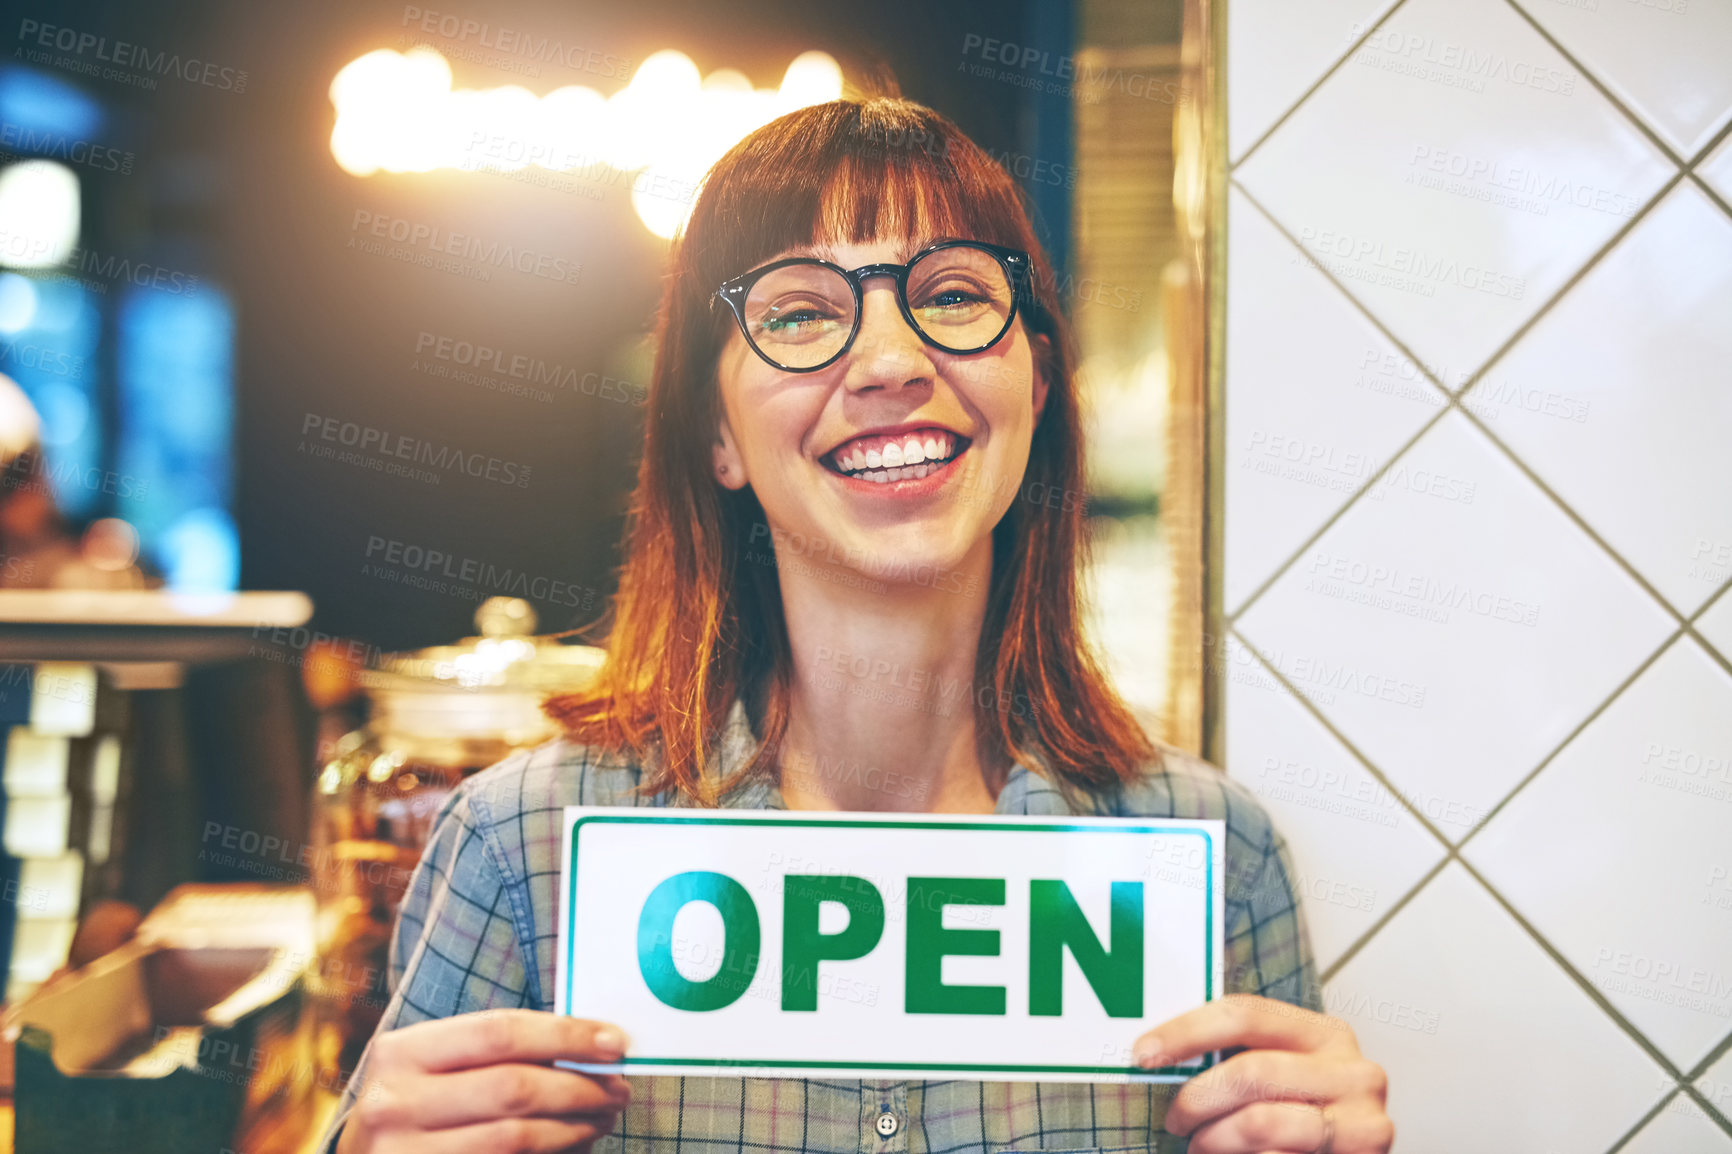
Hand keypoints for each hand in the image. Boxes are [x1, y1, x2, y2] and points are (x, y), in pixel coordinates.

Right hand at [336, 1009, 632, 1153]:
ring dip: (575, 1125)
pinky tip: (573, 1141)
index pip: (499, 1032)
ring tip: (604, 1116)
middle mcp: (393, 1103)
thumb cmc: (415, 1110)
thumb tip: (590, 1042)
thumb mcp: (434, 1070)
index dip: (565, 1035)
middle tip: (620, 1087)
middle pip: (513, 1086)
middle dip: (580, 1086)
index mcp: (401, 1052)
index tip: (615, 1042)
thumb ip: (493, 1053)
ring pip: (515, 1137)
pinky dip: (552, 1152)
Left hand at [1130, 994, 1392, 1152]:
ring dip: (1215, 1139)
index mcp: (1324, 1034)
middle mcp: (1354, 1070)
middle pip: (1250, 1070)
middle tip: (1175, 1119)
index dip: (1187, 1032)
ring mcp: (1365, 1120)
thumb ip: (1237, 1061)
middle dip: (1197, 1098)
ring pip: (1261, 1121)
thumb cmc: (1302, 1124)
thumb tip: (1155, 1051)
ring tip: (1200, 1146)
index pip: (1245, 1014)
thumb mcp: (1279, 1079)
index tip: (1143, 1053)